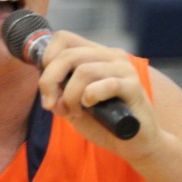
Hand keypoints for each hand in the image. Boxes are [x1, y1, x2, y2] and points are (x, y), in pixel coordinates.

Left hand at [37, 31, 159, 156]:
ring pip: (84, 71)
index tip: (47, 86)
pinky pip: (107, 84)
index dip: (48, 58)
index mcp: (95, 54)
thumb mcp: (73, 106)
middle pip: (68, 55)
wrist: (134, 142)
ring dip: (71, 96)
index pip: (64, 39)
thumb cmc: (104, 122)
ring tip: (76, 112)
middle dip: (50, 82)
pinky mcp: (134, 86)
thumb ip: (59, 93)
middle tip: (51, 105)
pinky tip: (90, 106)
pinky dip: (91, 96)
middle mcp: (110, 56)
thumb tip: (50, 90)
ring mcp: (124, 69)